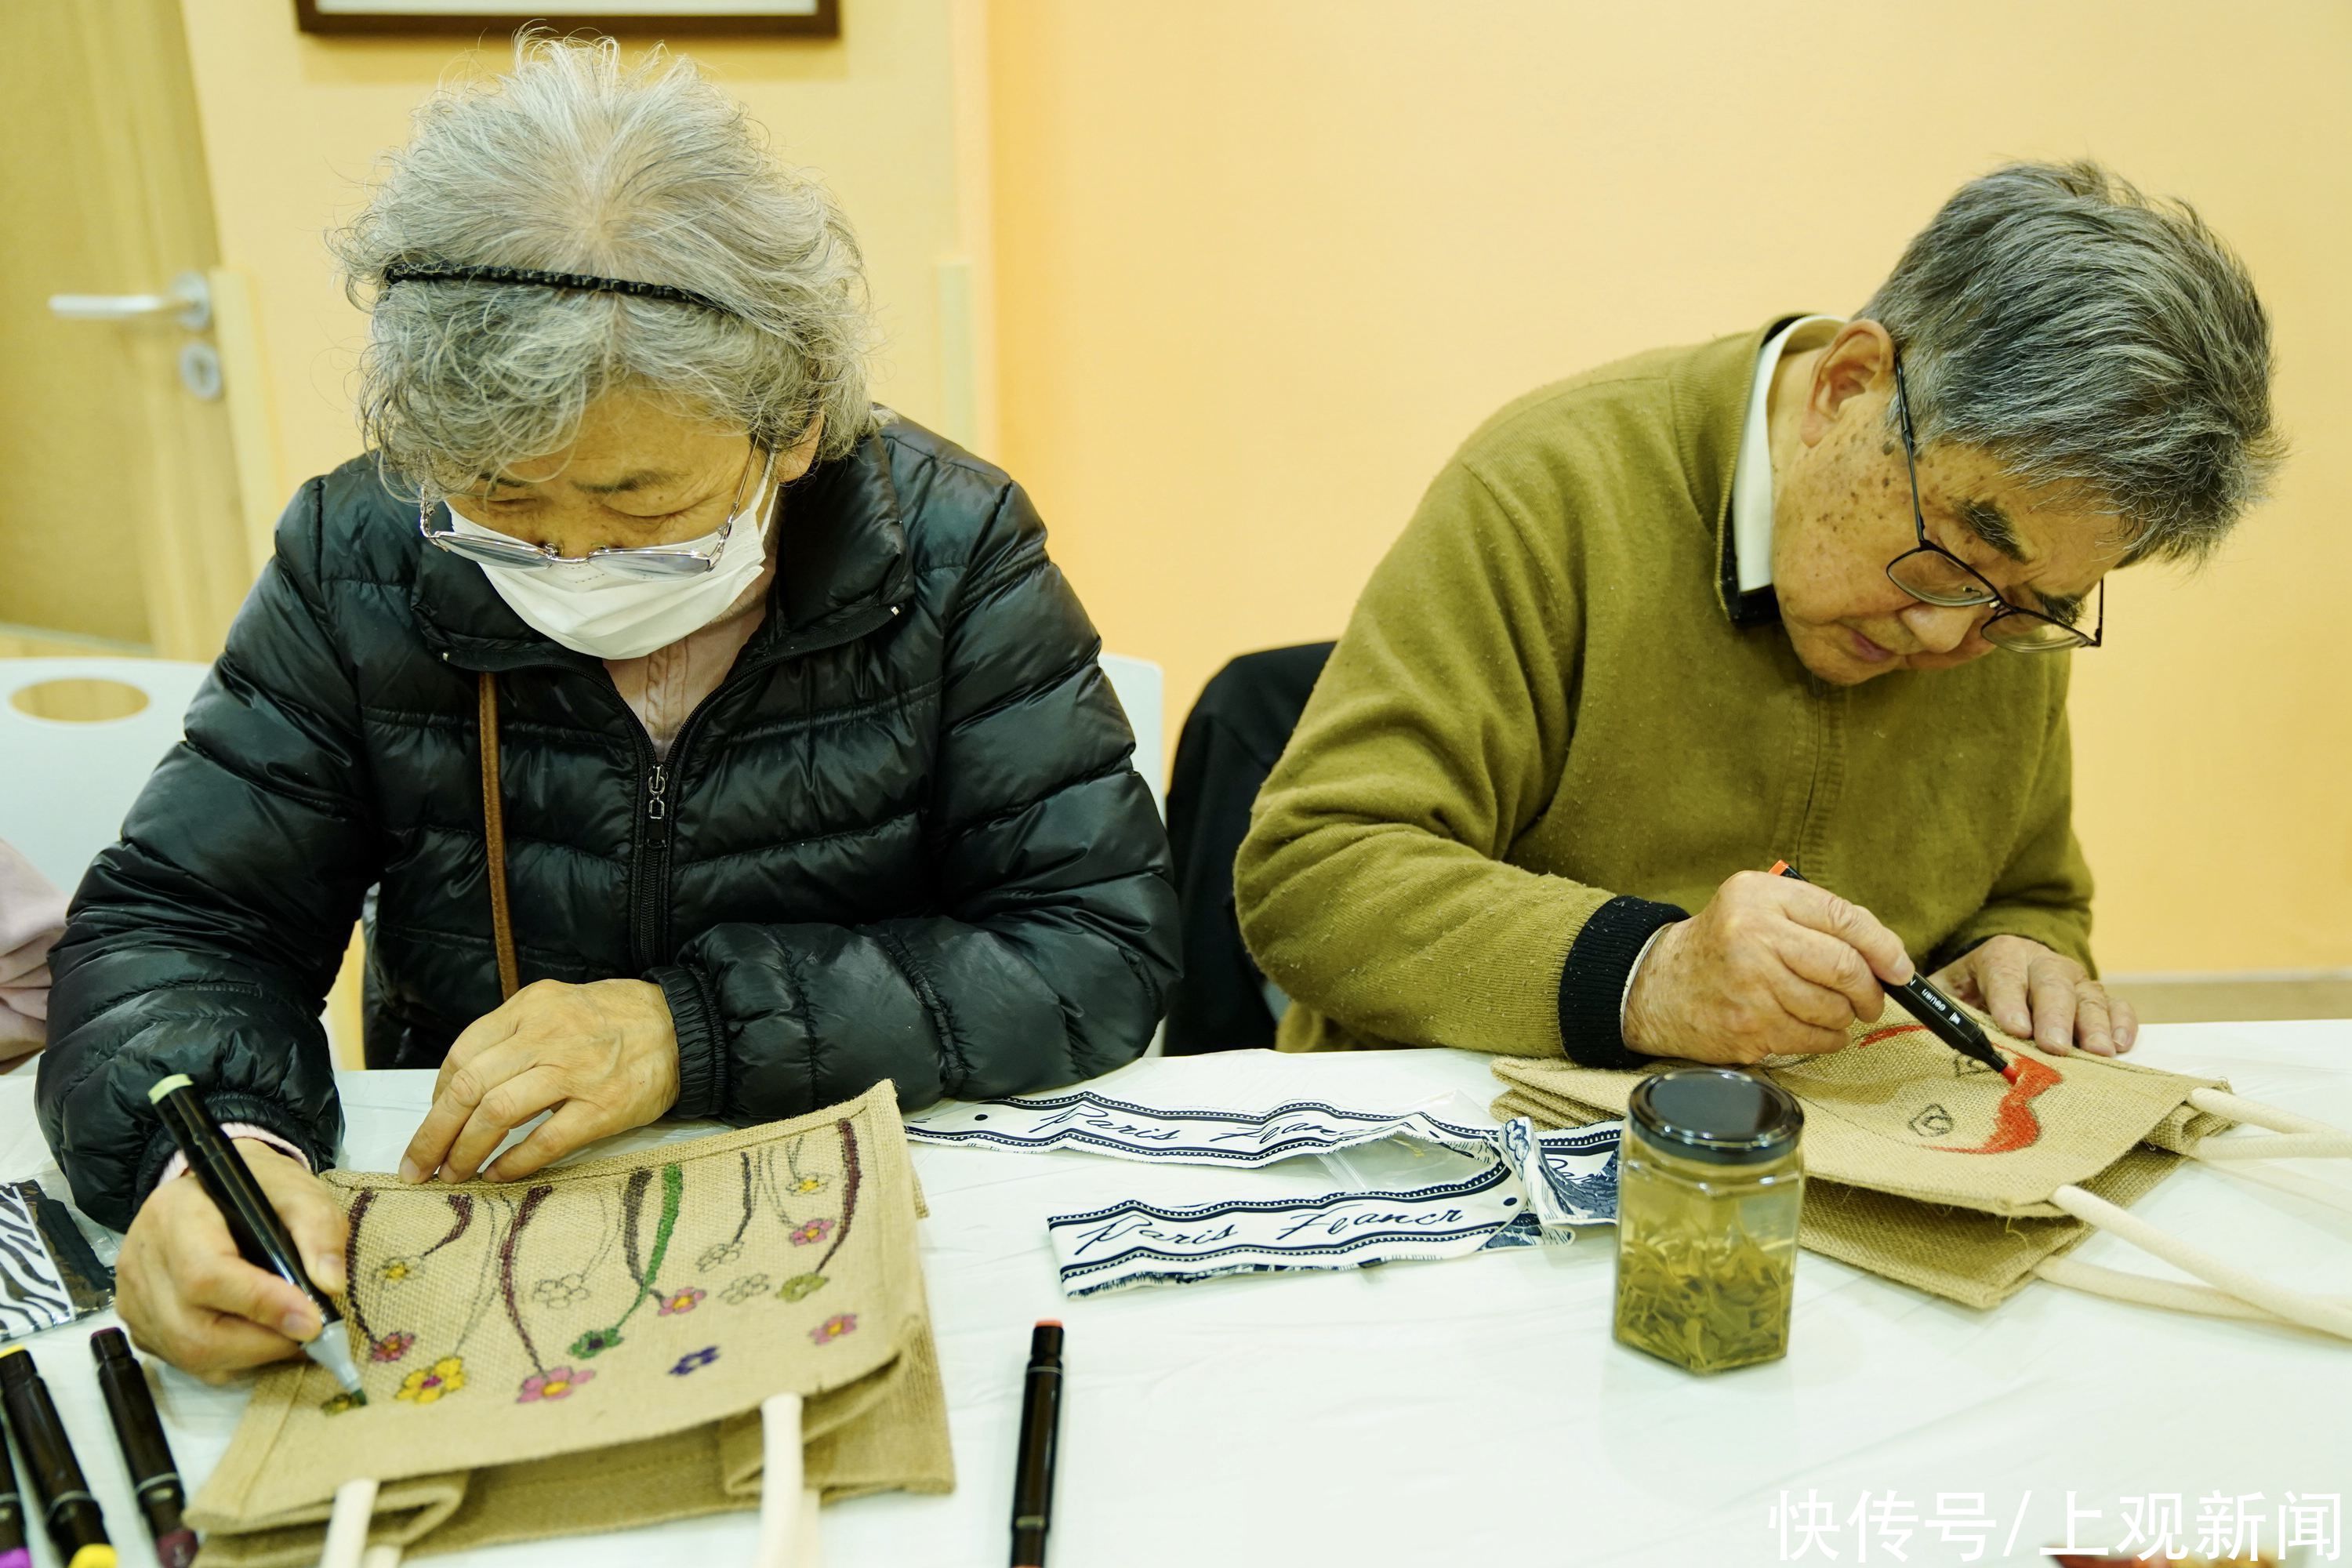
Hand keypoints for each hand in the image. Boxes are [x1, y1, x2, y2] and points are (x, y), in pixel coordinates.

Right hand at [117, 1142, 344, 1382]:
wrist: (213, 1186)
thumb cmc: (258, 1188)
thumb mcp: (298, 1191)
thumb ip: (318, 1230)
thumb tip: (330, 1285)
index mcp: (175, 1214)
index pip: (207, 1274)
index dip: (261, 1304)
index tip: (312, 1321)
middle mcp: (143, 1260)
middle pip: (193, 1329)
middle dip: (261, 1343)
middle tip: (308, 1335)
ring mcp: (134, 1296)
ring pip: (188, 1354)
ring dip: (250, 1357)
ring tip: (289, 1337)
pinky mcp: (139, 1322)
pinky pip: (182, 1361)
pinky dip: (229, 1361)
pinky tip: (258, 1339)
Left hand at [400, 978, 679, 1184]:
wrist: (684, 1027)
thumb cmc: (617, 1020)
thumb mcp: (558, 1007)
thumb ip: (515, 1036)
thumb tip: (466, 1088)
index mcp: (532, 1007)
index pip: (463, 1053)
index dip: (437, 1095)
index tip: (433, 1123)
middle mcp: (548, 1035)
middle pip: (469, 1086)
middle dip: (433, 1133)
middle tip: (418, 1166)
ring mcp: (576, 1072)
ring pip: (497, 1113)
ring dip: (465, 1151)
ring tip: (454, 1175)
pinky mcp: (603, 1107)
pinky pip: (544, 1141)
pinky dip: (513, 1163)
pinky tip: (498, 1176)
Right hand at [1621, 870, 1914, 1063]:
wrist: (1658, 986)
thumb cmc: (1721, 946)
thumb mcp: (1759, 907)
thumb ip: (1817, 919)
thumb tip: (1887, 955)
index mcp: (1760, 897)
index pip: (1842, 918)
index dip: (1883, 946)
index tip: (1900, 968)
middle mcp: (1753, 937)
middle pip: (1844, 967)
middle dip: (1870, 990)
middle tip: (1870, 999)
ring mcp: (1750, 986)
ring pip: (1833, 1009)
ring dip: (1845, 1017)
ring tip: (1833, 1011)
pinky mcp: (1749, 1027)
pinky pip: (1814, 1040)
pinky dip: (1828, 1039)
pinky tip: (1815, 1029)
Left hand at [1930, 935, 2134, 1056]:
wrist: (1999, 980)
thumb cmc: (1970, 993)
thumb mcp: (1947, 992)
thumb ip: (1939, 1004)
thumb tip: (1918, 1023)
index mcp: (2000, 955)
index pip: (2005, 972)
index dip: (2009, 999)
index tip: (2013, 1028)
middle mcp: (2041, 962)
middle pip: (2052, 982)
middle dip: (2054, 1016)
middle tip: (2054, 1047)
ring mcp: (2073, 979)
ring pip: (2089, 994)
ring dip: (2094, 1024)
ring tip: (2097, 1052)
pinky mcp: (2095, 998)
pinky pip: (2117, 1005)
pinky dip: (2122, 1023)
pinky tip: (2120, 1045)